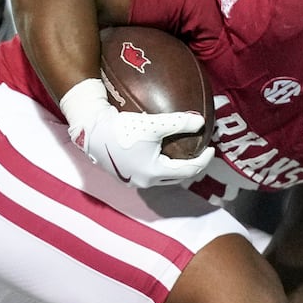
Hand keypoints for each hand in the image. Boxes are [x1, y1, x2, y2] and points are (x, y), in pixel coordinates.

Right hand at [59, 78, 213, 188]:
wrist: (91, 131)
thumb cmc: (122, 129)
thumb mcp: (153, 124)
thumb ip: (178, 122)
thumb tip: (200, 121)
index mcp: (155, 173)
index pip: (188, 171)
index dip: (202, 160)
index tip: (211, 148)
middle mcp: (145, 182)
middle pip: (176, 177)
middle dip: (191, 166)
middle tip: (199, 152)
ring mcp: (134, 180)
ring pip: (162, 177)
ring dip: (175, 167)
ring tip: (182, 153)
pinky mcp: (125, 174)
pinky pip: (150, 172)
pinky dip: (161, 164)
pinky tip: (161, 152)